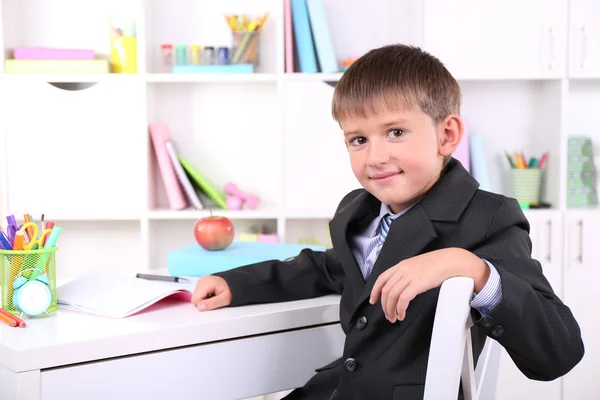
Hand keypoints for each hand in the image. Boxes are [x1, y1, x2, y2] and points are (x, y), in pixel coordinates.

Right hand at [191, 275, 231, 310]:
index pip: (196, 299)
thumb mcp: (224, 299)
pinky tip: (211, 295)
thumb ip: (212, 303)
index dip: (204, 304)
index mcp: (206, 282)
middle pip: (195, 298)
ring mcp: (201, 281)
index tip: (214, 302)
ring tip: (214, 296)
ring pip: (196, 297)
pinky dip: (204, 297)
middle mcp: (201, 280)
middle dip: (204, 302)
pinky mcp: (202, 284)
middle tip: (215, 299)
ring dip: (204, 300)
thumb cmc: (231, 291)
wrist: (235, 284)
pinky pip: (199, 294)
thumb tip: (200, 307)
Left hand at [369, 248, 485, 322]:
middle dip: (384, 305)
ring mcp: (410, 276)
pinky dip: (400, 309)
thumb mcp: (417, 266)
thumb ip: (407, 274)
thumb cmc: (437, 264)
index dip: (375, 291)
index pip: (382, 278)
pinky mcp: (418, 284)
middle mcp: (403, 270)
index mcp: (401, 265)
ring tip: (394, 318)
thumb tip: (401, 287)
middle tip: (387, 315)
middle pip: (386, 290)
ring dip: (391, 309)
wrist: (451, 261)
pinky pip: (403, 299)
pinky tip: (402, 314)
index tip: (373, 301)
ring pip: (392, 295)